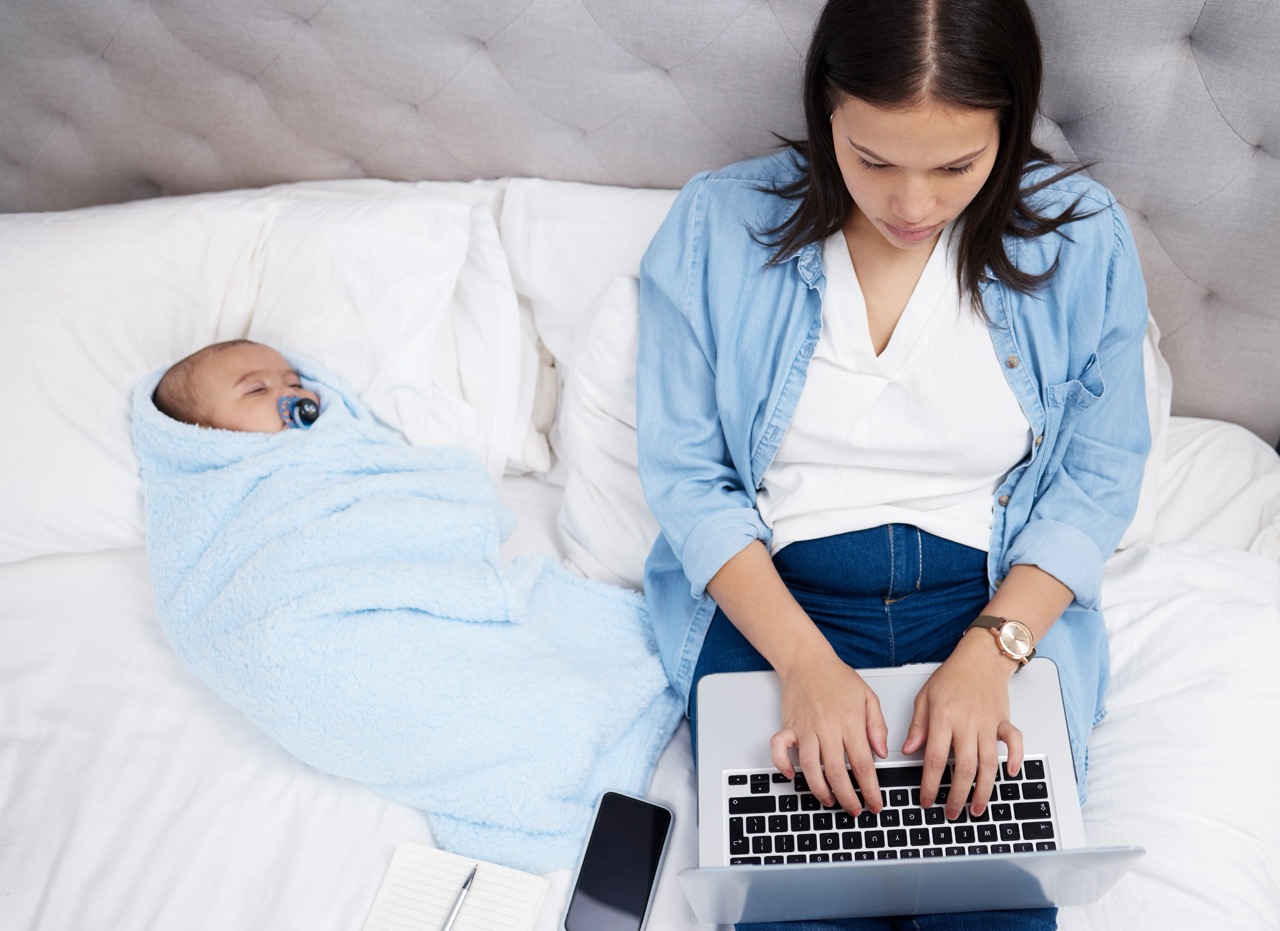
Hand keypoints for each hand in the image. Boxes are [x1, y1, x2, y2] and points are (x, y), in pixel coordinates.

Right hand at [769, 650, 888, 814]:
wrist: (808, 660)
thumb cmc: (837, 678)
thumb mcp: (868, 697)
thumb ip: (877, 726)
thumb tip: (881, 753)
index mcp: (851, 723)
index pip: (863, 764)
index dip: (870, 789)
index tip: (874, 804)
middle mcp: (828, 728)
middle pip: (838, 772)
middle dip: (848, 798)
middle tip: (854, 810)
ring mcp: (806, 728)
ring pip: (811, 767)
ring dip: (820, 789)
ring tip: (829, 801)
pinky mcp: (789, 726)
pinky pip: (780, 749)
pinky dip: (783, 764)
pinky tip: (791, 775)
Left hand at [901, 631, 1024, 818]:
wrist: (980, 658)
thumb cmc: (951, 677)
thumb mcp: (924, 697)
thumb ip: (917, 726)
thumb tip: (908, 750)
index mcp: (943, 719)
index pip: (936, 759)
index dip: (931, 784)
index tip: (927, 800)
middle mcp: (967, 724)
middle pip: (964, 768)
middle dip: (957, 796)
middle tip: (952, 813)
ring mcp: (988, 724)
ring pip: (988, 763)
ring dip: (983, 790)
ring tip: (977, 808)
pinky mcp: (1004, 721)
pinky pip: (1014, 742)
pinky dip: (1014, 758)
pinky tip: (1010, 774)